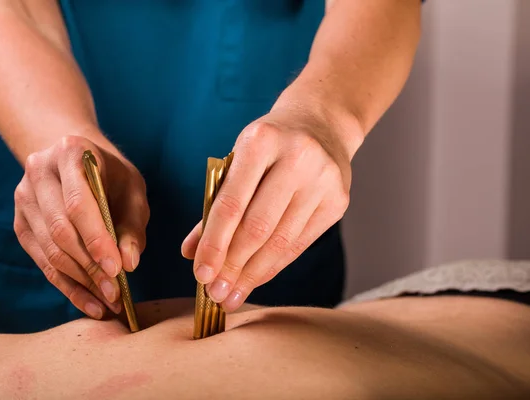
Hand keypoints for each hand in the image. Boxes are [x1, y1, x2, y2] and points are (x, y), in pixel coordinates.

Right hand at [14, 135, 149, 318]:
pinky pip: (43, 262)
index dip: (96, 239)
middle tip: (115, 294)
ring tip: (107, 303)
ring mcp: (24, 198)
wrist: (77, 160)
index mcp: (69, 153)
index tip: (117, 270)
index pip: (77, 203)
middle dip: (90, 267)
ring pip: (49, 250)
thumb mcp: (133, 189)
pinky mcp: (21, 224)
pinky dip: (68, 286)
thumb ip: (133, 224)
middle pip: (60, 230)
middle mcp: (38, 172)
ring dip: (80, 282)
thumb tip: (129, 264)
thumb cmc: (112, 175)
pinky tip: (90, 302)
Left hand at [182, 106, 355, 311]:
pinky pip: (300, 243)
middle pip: (258, 227)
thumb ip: (214, 204)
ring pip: (281, 241)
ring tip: (232, 295)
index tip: (201, 274)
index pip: (231, 203)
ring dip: (253, 274)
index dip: (214, 244)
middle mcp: (297, 157)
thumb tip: (190, 252)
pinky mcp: (338, 200)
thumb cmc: (268, 147)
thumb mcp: (237, 161)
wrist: (320, 125)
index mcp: (261, 140)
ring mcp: (323, 179)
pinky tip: (256, 279)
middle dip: (233, 266)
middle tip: (215, 294)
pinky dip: (274, 265)